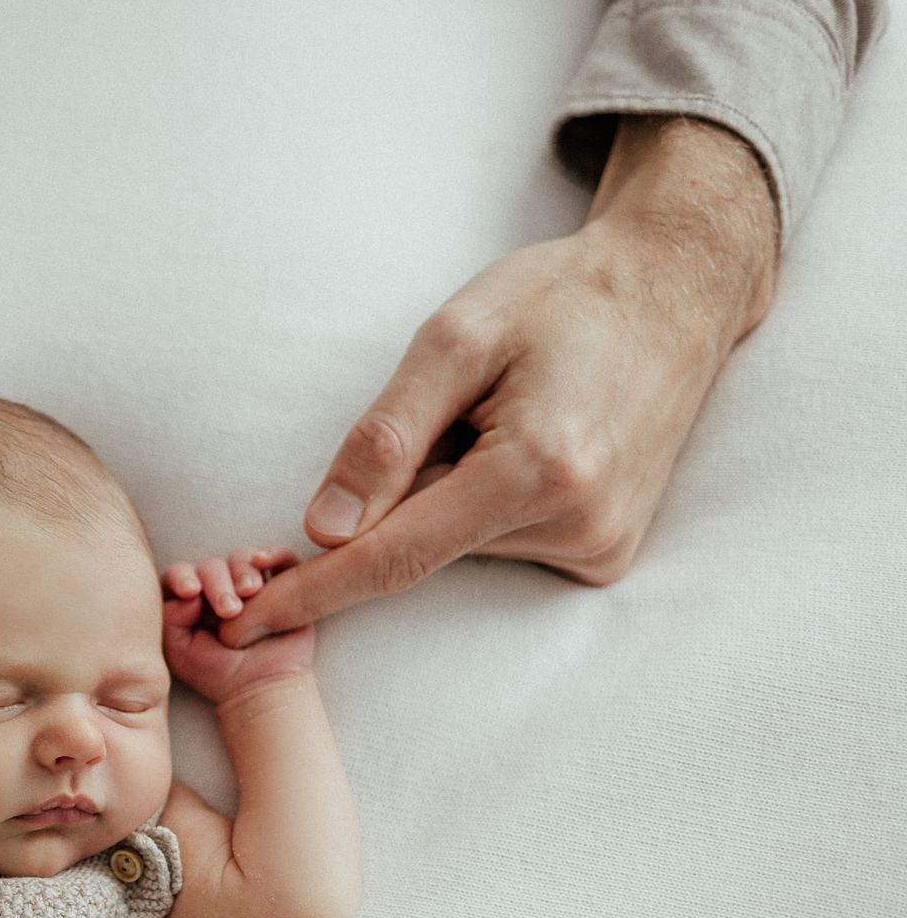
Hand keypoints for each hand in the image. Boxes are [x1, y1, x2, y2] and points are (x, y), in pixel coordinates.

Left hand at [162, 547, 313, 703]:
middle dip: (218, 584)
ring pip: (242, 558)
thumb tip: (189, 595)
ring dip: (243, 571)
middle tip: (229, 610)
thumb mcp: (179, 651)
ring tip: (250, 594)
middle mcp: (219, 589)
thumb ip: (170, 620)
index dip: (182, 576)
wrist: (261, 688)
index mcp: (191, 601)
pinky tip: (265, 561)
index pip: (180, 575)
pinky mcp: (281, 584)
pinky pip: (281, 558)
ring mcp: (250, 586)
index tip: (190, 592)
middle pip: (211, 566)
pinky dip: (275, 554)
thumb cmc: (217, 673)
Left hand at [221, 116, 777, 645]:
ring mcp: (599, 546)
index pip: (393, 558)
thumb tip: (322, 529)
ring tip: (504, 415)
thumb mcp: (455, 339)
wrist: (674, 292)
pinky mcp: (606, 553)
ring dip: (444, 489)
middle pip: (420, 544)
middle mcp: (578, 524)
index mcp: (538, 470)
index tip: (243, 625)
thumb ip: (386, 436)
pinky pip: (498, 543)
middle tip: (444, 412)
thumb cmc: (557, 300)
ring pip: (456, 544)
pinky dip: (480, 503)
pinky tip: (524, 444)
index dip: (311, 592)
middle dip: (388, 502)